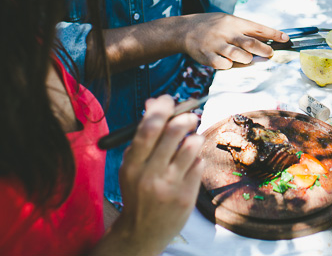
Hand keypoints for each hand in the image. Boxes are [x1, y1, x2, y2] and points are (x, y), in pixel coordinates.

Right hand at [111, 96, 202, 254]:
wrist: (142, 232)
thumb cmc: (139, 190)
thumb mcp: (133, 165)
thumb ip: (144, 136)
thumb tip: (156, 101)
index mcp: (132, 164)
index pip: (148, 128)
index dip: (162, 107)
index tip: (169, 99)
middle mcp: (149, 174)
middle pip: (173, 131)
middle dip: (185, 117)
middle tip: (190, 116)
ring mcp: (169, 186)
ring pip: (191, 145)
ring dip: (194, 137)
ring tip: (191, 141)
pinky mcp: (186, 196)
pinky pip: (199, 164)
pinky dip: (197, 158)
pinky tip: (189, 165)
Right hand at [180, 13, 286, 68]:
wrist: (184, 30)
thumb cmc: (211, 26)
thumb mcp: (228, 21)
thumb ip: (245, 30)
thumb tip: (266, 40)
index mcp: (234, 22)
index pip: (258, 28)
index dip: (274, 34)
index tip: (286, 38)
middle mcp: (226, 32)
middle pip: (251, 43)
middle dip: (265, 50)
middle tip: (270, 53)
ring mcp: (217, 45)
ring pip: (240, 56)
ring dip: (248, 60)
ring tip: (248, 58)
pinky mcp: (208, 57)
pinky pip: (225, 65)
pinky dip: (230, 66)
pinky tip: (229, 62)